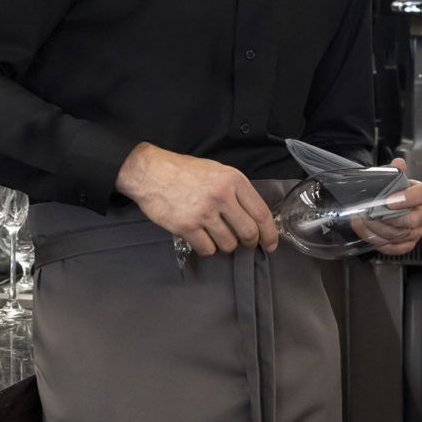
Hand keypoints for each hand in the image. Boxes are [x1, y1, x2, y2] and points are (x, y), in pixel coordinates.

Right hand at [116, 143, 278, 256]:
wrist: (151, 172)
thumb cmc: (184, 171)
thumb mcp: (217, 171)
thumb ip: (237, 191)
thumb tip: (254, 216)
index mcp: (233, 180)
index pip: (261, 213)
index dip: (270, 234)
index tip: (270, 244)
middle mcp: (222, 196)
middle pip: (249, 233)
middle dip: (250, 244)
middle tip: (245, 245)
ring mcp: (204, 213)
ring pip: (228, 244)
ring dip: (227, 247)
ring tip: (219, 238)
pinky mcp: (187, 227)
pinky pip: (207, 249)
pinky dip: (208, 249)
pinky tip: (203, 240)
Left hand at [351, 155, 421, 255]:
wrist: (377, 208)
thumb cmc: (385, 194)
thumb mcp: (387, 179)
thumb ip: (393, 171)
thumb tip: (399, 162)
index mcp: (419, 194)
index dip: (408, 198)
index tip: (390, 201)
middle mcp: (421, 213)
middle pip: (414, 220)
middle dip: (391, 219)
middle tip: (372, 215)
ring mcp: (416, 231)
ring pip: (402, 235)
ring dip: (381, 230)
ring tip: (365, 222)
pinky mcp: (408, 244)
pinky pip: (398, 248)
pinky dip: (383, 243)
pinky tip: (371, 235)